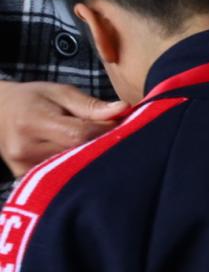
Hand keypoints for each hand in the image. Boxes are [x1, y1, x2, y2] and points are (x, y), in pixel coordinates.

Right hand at [0, 81, 128, 175]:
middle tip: (113, 135)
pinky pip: (60, 177)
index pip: (79, 134)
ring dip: (90, 158)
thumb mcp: (60, 92)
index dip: (105, 130)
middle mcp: (24, 149)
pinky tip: (81, 158)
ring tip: (94, 144)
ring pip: (72, 168)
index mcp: (32, 122)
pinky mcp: (24, 179)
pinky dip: (75, 168)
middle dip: (100, 144)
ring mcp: (23, 168)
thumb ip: (90, 105)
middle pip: (77, 153)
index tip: (120, 123)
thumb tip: (122, 109)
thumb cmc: (33, 99)